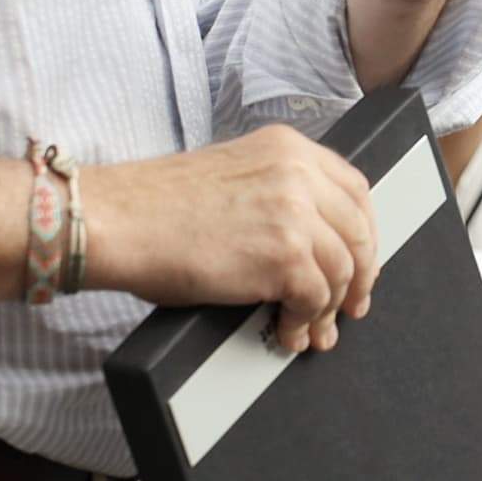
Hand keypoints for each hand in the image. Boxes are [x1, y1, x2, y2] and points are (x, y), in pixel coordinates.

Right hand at [90, 126, 379, 351]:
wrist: (118, 220)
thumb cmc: (156, 206)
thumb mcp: (233, 176)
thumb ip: (277, 193)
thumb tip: (310, 241)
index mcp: (288, 147)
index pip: (353, 189)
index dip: (363, 231)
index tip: (360, 259)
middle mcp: (299, 173)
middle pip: (358, 230)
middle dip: (360, 274)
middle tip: (350, 305)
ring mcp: (295, 214)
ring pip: (342, 270)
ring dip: (330, 308)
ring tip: (314, 331)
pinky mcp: (285, 257)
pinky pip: (316, 299)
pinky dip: (306, 322)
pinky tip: (290, 333)